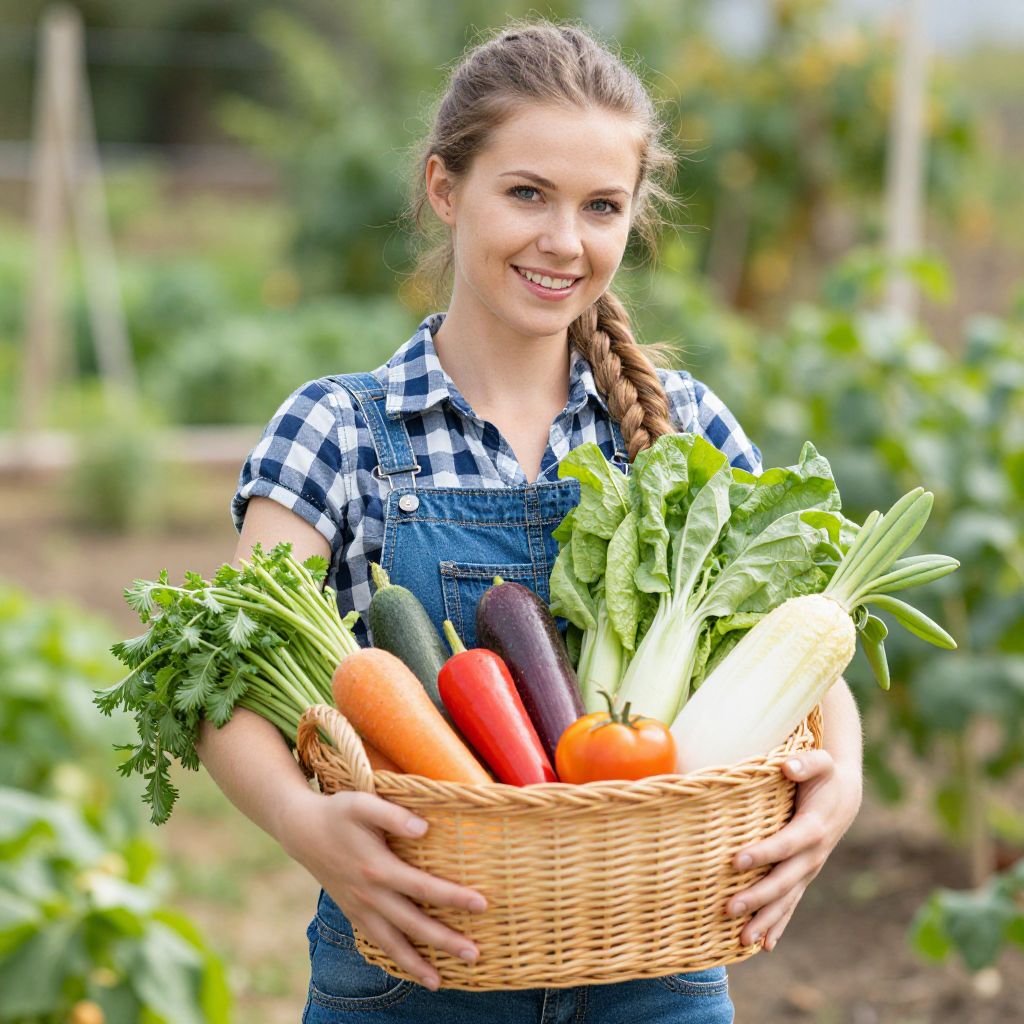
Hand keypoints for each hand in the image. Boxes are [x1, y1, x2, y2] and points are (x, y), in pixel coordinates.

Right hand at [282, 788, 487, 990]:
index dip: (453, 897)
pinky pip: (376, 942)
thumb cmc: (338, 812)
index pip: (423, 887)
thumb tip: (424, 828)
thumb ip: (393, 815)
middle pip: (412, 924)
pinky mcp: (352, 913)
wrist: (301, 830)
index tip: (481, 905)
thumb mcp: (363, 804)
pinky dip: (393, 959)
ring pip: (391, 943)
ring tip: (439, 982)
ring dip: (417, 964)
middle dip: (444, 941)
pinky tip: (409, 969)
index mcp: (377, 867)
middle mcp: (370, 894)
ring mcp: (359, 907)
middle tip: (474, 955)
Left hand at [726, 750, 861, 950]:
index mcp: (813, 827)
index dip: (763, 853)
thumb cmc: (826, 776)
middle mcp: (812, 855)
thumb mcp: (821, 762)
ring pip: (787, 900)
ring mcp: (808, 869)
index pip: (785, 844)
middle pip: (783, 881)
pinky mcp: (803, 876)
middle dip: (757, 897)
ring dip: (765, 920)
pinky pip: (791, 904)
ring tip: (742, 940)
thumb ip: (805, 763)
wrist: (845, 796)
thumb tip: (787, 766)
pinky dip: (778, 925)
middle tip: (729, 908)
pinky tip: (763, 945)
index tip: (736, 860)